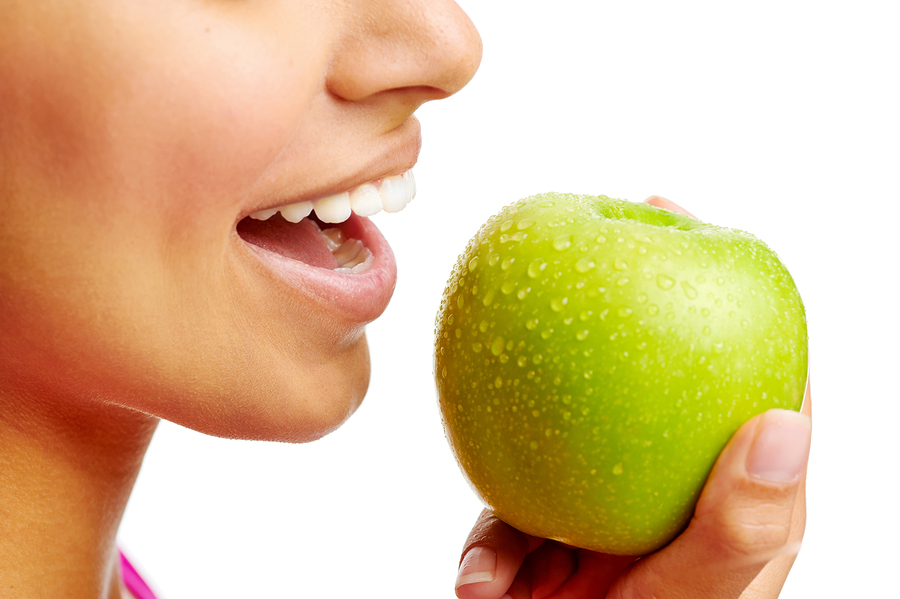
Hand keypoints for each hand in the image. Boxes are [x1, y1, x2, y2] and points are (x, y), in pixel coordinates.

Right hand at [453, 197, 811, 598]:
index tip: (688, 219)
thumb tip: (787, 419)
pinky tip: (482, 588)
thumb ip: (741, 528)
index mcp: (737, 499)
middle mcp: (669, 492)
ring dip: (525, 429)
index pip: (750, 376)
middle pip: (648, 378)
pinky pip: (506, 520)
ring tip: (524, 429)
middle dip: (612, 310)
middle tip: (593, 231)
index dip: (730, 290)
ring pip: (566, 433)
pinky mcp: (549, 543)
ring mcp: (604, 513)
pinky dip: (488, 556)